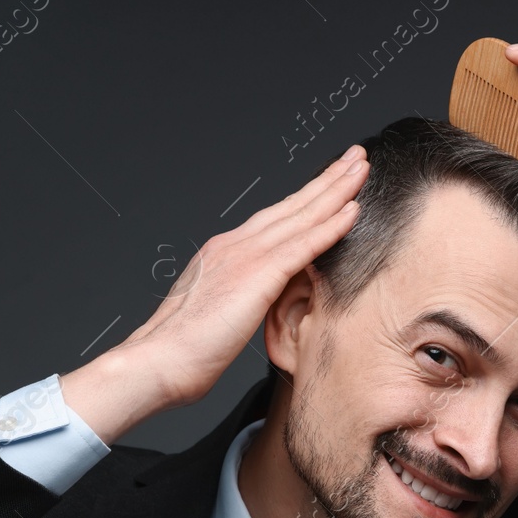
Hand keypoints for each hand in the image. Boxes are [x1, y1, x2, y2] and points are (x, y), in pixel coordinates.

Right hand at [112, 145, 367, 409]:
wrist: (157, 361)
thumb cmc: (180, 353)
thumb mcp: (215, 315)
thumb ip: (238, 299)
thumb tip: (254, 304)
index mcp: (224, 253)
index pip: (275, 219)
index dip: (305, 199)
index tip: (330, 183)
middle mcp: (234, 245)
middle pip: (291, 206)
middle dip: (326, 180)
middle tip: (354, 156)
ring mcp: (245, 256)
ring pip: (301, 216)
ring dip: (336, 190)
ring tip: (361, 168)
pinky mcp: (257, 275)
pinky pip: (303, 245)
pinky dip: (330, 226)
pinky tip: (352, 211)